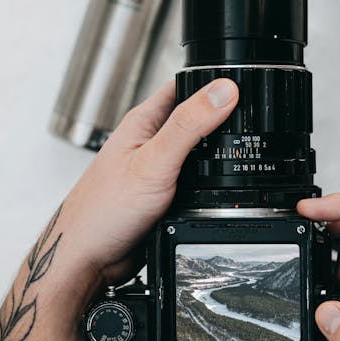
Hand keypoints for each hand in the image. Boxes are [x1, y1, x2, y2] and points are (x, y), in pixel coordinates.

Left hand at [60, 78, 237, 291]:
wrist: (90, 256)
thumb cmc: (104, 208)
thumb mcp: (155, 160)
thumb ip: (189, 125)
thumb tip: (223, 92)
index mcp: (144, 121)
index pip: (185, 87)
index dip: (214, 84)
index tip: (244, 88)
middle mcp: (150, 141)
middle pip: (195, 118)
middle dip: (221, 119)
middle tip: (249, 122)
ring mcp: (157, 167)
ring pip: (196, 151)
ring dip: (216, 153)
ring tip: (238, 151)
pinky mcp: (163, 193)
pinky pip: (193, 179)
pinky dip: (210, 180)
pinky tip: (219, 185)